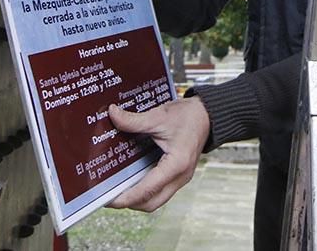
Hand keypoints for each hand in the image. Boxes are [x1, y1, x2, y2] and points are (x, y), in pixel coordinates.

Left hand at [106, 97, 210, 211]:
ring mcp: (181, 178)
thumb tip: (113, 115)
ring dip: (137, 199)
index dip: (126, 198)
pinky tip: (132, 181)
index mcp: (177, 164)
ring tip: (118, 190)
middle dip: (130, 203)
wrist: (208, 114)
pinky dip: (145, 191)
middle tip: (109, 196)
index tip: (108, 199)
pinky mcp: (179, 176)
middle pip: (151, 203)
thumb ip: (134, 120)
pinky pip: (160, 191)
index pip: (148, 189)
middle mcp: (180, 176)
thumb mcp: (159, 116)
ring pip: (156, 200)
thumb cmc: (188, 116)